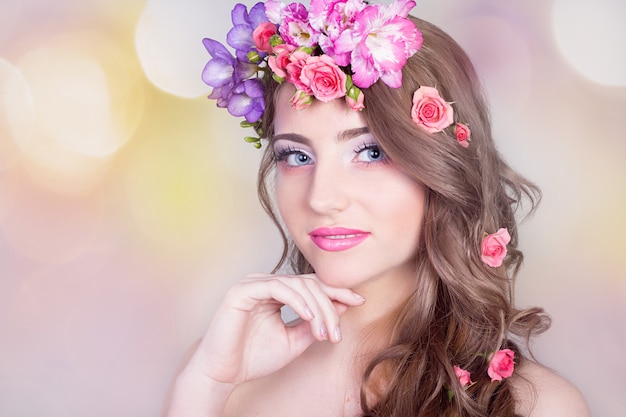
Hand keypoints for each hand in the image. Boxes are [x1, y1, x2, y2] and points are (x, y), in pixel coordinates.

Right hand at [186, 273, 365, 385]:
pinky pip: (278, 287)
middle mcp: (265, 282)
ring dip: (317, 308)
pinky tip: (309, 317)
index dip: (337, 291)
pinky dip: (297, 301)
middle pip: (309, 283)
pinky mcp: (243, 290)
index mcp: (276, 291)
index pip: (312, 285)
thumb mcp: (295, 340)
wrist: (223, 373)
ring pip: (297, 284)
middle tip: (337, 332)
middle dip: (330, 305)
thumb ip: (315, 322)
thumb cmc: (254, 357)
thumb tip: (342, 306)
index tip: (359, 301)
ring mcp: (253, 283)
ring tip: (324, 332)